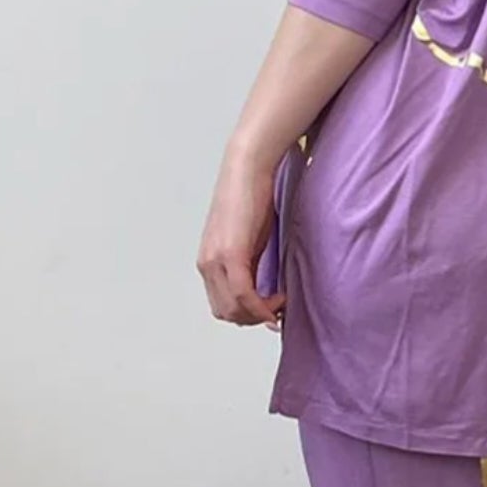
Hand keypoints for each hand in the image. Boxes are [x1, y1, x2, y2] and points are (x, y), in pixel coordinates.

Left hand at [197, 151, 286, 328]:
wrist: (248, 169)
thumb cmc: (252, 197)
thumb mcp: (249, 240)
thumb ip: (250, 265)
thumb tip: (262, 289)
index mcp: (208, 261)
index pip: (222, 305)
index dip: (247, 315)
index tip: (270, 311)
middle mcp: (206, 264)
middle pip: (226, 313)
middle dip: (253, 318)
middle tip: (277, 310)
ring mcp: (216, 261)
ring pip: (234, 309)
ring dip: (259, 313)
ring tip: (280, 301)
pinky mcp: (230, 254)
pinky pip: (243, 294)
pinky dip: (261, 305)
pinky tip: (279, 298)